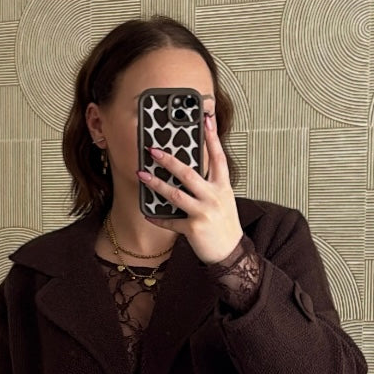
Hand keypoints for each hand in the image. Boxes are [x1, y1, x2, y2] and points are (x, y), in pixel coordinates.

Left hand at [138, 110, 242, 264]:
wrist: (231, 253)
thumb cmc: (225, 225)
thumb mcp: (224, 200)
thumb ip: (210, 185)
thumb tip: (188, 171)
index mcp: (223, 187)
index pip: (218, 158)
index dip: (213, 138)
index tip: (206, 119)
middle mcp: (214, 197)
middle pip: (189, 174)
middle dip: (169, 161)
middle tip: (153, 150)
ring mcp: (204, 213)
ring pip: (175, 195)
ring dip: (156, 184)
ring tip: (142, 175)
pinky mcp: (193, 229)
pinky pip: (170, 221)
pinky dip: (157, 218)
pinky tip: (147, 213)